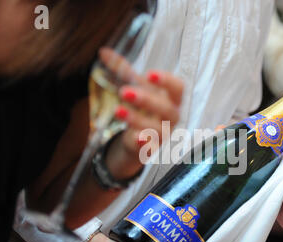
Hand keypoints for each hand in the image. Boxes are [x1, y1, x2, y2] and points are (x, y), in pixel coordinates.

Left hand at [99, 48, 183, 179]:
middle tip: (124, 92)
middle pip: (167, 109)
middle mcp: (172, 117)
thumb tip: (103, 51)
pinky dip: (144, 143)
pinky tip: (136, 138)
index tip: (149, 74)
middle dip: (147, 100)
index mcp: (172, 99)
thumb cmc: (145, 108)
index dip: (167, 82)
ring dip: (138, 120)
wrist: (142, 137)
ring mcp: (165, 135)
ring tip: (117, 110)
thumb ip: (123, 71)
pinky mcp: (153, 149)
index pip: (178, 88)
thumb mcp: (136, 88)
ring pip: (157, 129)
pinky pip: (152, 148)